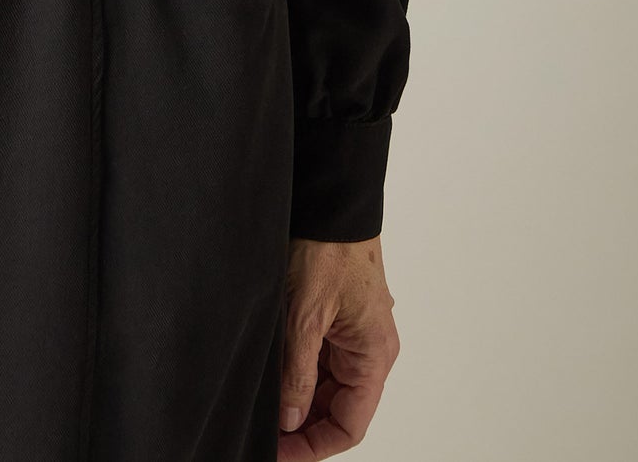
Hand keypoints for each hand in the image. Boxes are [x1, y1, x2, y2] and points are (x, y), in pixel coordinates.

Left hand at [278, 233, 400, 454]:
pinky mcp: (339, 318)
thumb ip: (298, 372)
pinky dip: (298, 370)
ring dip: (299, 396)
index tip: (279, 451)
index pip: (349, 426)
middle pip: (338, 409)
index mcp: (373, 357)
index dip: (314, 445)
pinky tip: (273, 372)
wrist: (332, 201)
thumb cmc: (328, 248)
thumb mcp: (305, 315)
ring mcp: (354, 335)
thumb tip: (290, 418)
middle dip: (302, 423)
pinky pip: (321, 358)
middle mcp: (370, 351)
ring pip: (327, 385)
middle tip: (263, 430)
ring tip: (263, 402)